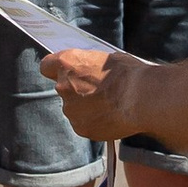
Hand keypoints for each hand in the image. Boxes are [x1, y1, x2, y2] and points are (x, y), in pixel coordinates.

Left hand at [43, 41, 161, 141]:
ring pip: (74, 108)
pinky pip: (83, 123)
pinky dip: (93, 122)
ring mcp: (71, 110)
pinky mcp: (80, 128)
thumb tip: (88, 71)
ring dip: (86, 108)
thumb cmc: (128, 74)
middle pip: (63, 89)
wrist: (140, 98)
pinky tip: (110, 117)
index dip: (56, 69)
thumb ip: (89, 66)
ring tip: (109, 105)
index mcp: (67, 63)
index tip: (66, 72)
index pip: (46, 66)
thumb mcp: (106, 58)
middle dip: (77, 90)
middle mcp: (63, 86)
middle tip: (99, 91)